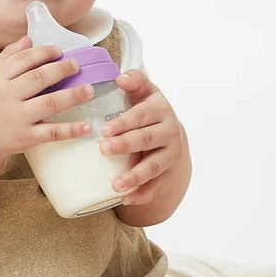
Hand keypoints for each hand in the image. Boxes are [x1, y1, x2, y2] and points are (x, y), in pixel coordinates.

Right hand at [0, 36, 96, 161]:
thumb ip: (8, 58)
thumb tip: (28, 39)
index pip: (24, 60)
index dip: (44, 52)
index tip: (59, 51)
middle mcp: (7, 97)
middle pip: (39, 78)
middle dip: (61, 69)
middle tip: (76, 65)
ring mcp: (18, 118)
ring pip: (50, 103)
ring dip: (73, 95)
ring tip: (89, 89)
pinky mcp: (27, 138)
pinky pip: (53, 132)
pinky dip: (71, 129)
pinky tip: (87, 125)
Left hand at [98, 70, 187, 206]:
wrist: (171, 135)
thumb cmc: (148, 112)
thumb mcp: (145, 93)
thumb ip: (135, 82)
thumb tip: (120, 77)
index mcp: (161, 110)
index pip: (142, 115)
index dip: (125, 122)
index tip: (105, 129)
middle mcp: (169, 132)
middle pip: (147, 140)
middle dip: (126, 145)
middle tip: (103, 149)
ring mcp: (170, 155)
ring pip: (153, 167)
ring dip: (134, 176)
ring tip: (115, 184)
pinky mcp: (168, 174)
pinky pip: (156, 187)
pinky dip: (141, 195)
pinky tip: (125, 200)